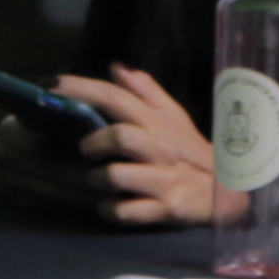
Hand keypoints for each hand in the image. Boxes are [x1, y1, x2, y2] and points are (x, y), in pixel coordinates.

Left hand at [56, 66, 217, 226]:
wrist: (229, 192)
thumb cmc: (191, 152)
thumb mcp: (174, 117)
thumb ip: (145, 92)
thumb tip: (116, 67)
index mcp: (157, 122)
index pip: (116, 97)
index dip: (81, 89)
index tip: (49, 86)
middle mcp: (160, 148)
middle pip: (119, 135)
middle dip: (93, 142)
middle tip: (85, 149)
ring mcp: (163, 179)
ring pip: (116, 175)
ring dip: (96, 179)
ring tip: (97, 180)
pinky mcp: (166, 208)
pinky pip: (127, 211)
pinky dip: (110, 209)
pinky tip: (110, 205)